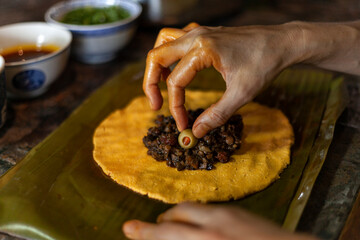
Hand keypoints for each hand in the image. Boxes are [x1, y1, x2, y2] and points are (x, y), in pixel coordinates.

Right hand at [123, 202, 317, 239]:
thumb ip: (191, 239)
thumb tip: (175, 236)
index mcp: (207, 238)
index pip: (166, 233)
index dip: (144, 232)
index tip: (128, 228)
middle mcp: (214, 224)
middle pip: (176, 215)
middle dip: (159, 222)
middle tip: (149, 228)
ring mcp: (227, 214)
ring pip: (191, 208)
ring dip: (177, 217)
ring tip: (171, 225)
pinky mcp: (238, 211)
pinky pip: (207, 208)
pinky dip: (195, 215)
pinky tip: (197, 225)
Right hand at [143, 22, 304, 137]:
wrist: (282, 42)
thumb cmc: (265, 64)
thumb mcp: (242, 94)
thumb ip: (217, 114)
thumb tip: (196, 131)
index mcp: (202, 50)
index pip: (175, 82)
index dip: (175, 107)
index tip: (183, 124)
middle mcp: (195, 36)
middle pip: (156, 56)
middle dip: (150, 83)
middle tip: (156, 105)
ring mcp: (199, 31)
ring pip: (163, 42)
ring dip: (157, 64)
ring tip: (160, 85)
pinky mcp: (204, 32)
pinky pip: (176, 38)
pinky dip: (170, 53)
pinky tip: (178, 67)